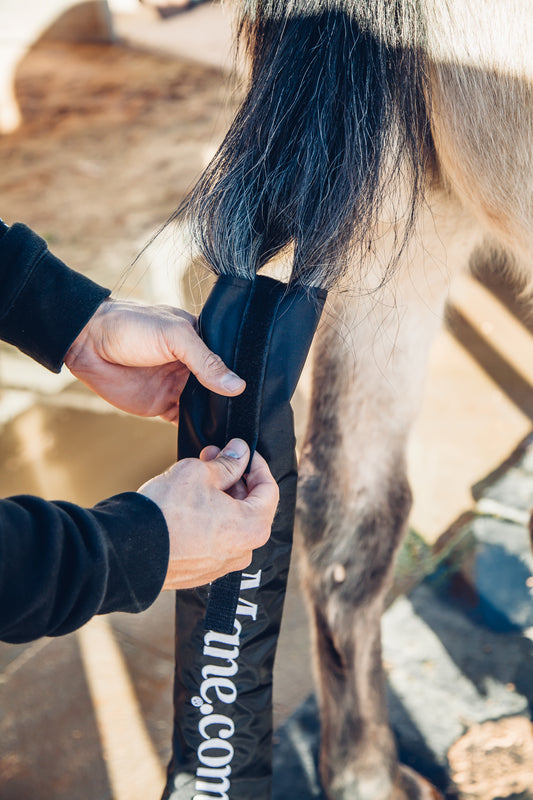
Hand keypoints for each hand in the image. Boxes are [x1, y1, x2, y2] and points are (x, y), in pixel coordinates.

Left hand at [64, 299, 244, 422]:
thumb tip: (237, 386)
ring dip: (218, 418)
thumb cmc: (131, 326)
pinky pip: (185, 422)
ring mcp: (178, 387)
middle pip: (221, 388)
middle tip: (257, 417)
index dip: (245, 374)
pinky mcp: (162, 406)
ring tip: (240, 432)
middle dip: (235, 401)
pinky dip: (197, 431)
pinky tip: (213, 438)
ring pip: (206, 408)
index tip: (266, 391)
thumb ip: (206, 361)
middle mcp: (192, 365)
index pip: (230, 361)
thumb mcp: (175, 336)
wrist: (88, 343)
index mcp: (200, 341)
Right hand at [138, 439, 278, 589]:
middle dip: (234, 478)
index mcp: (253, 527)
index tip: (241, 451)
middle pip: (250, 507)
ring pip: (231, 524)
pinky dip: (208, 520)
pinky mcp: (200, 573)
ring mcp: (221, 566)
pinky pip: (213, 541)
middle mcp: (243, 551)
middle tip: (213, 457)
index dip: (255, 464)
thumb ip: (227, 463)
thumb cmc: (167, 511)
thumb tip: (240, 452)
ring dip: (220, 498)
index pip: (269, 489)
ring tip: (197, 477)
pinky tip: (188, 504)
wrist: (130, 551)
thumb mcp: (199, 473)